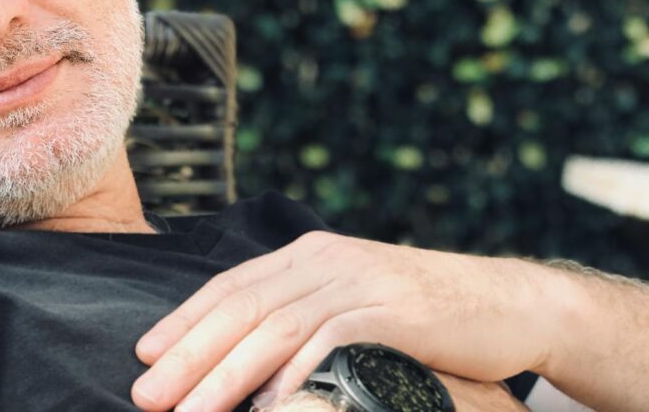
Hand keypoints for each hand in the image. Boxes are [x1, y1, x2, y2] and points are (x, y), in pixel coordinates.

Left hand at [131, 231, 554, 411]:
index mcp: (306, 254)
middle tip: (148, 393)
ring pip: (275, 327)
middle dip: (189, 353)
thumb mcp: (350, 298)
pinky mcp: (391, 310)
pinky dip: (295, 374)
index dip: (185, 318)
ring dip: (225, 374)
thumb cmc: (418, 312)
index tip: (146, 352)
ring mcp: (357, 281)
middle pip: (241, 307)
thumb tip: (249, 359)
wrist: (504, 302)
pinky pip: (331, 342)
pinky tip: (267, 405)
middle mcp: (323, 259)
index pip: (231, 285)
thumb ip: (302, 313)